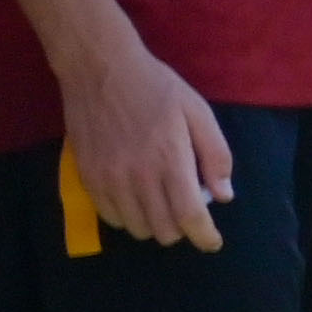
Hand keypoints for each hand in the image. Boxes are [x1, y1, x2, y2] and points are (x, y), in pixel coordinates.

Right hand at [57, 37, 235, 250]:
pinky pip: (110, 217)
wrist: (100, 69)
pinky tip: (137, 200)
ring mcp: (109, 179)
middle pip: (163, 229)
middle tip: (187, 211)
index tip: (212, 242)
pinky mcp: (87, 177)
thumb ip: (215, 155)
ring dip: (155, 224)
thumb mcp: (198, 112)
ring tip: (162, 205)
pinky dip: (128, 217)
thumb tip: (224, 196)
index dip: (204, 236)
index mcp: (170, 160)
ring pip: (137, 228)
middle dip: (182, 229)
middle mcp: (138, 176)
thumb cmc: (156, 87)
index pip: (189, 216)